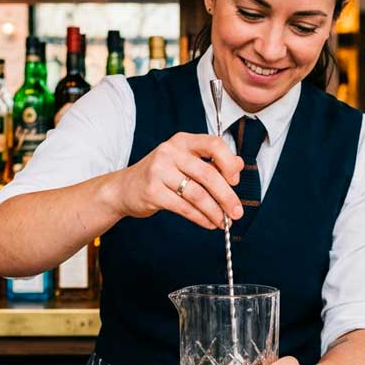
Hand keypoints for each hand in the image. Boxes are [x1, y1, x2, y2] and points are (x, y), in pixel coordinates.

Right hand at [108, 132, 243, 229]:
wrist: (124, 188)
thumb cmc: (161, 174)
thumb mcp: (185, 162)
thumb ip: (211, 162)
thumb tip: (239, 165)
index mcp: (183, 141)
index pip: (214, 144)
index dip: (229, 162)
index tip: (236, 180)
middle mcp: (170, 152)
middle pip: (208, 174)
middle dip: (227, 196)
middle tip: (238, 212)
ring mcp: (159, 171)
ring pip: (197, 194)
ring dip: (215, 211)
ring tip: (224, 222)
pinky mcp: (152, 191)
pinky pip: (184, 207)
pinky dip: (201, 218)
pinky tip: (209, 223)